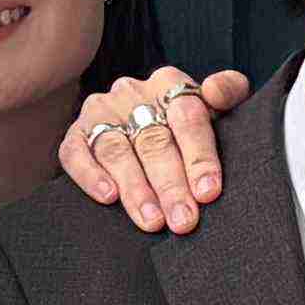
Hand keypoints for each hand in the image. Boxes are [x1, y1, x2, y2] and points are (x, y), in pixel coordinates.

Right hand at [56, 67, 252, 235]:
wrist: (146, 124)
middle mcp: (133, 94)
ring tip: (152, 220)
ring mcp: (101, 112)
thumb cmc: (185, 125)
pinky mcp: (75, 134)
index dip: (199, 156)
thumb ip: (228, 91)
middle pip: (154, 141)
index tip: (208, 192)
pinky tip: (108, 197)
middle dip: (170, 185)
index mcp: (170, 84)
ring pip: (117, 151)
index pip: (188, 117)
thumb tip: (216, 91)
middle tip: (183, 219)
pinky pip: (76, 154)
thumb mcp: (214, 106)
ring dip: (135, 189)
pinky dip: (91, 176)